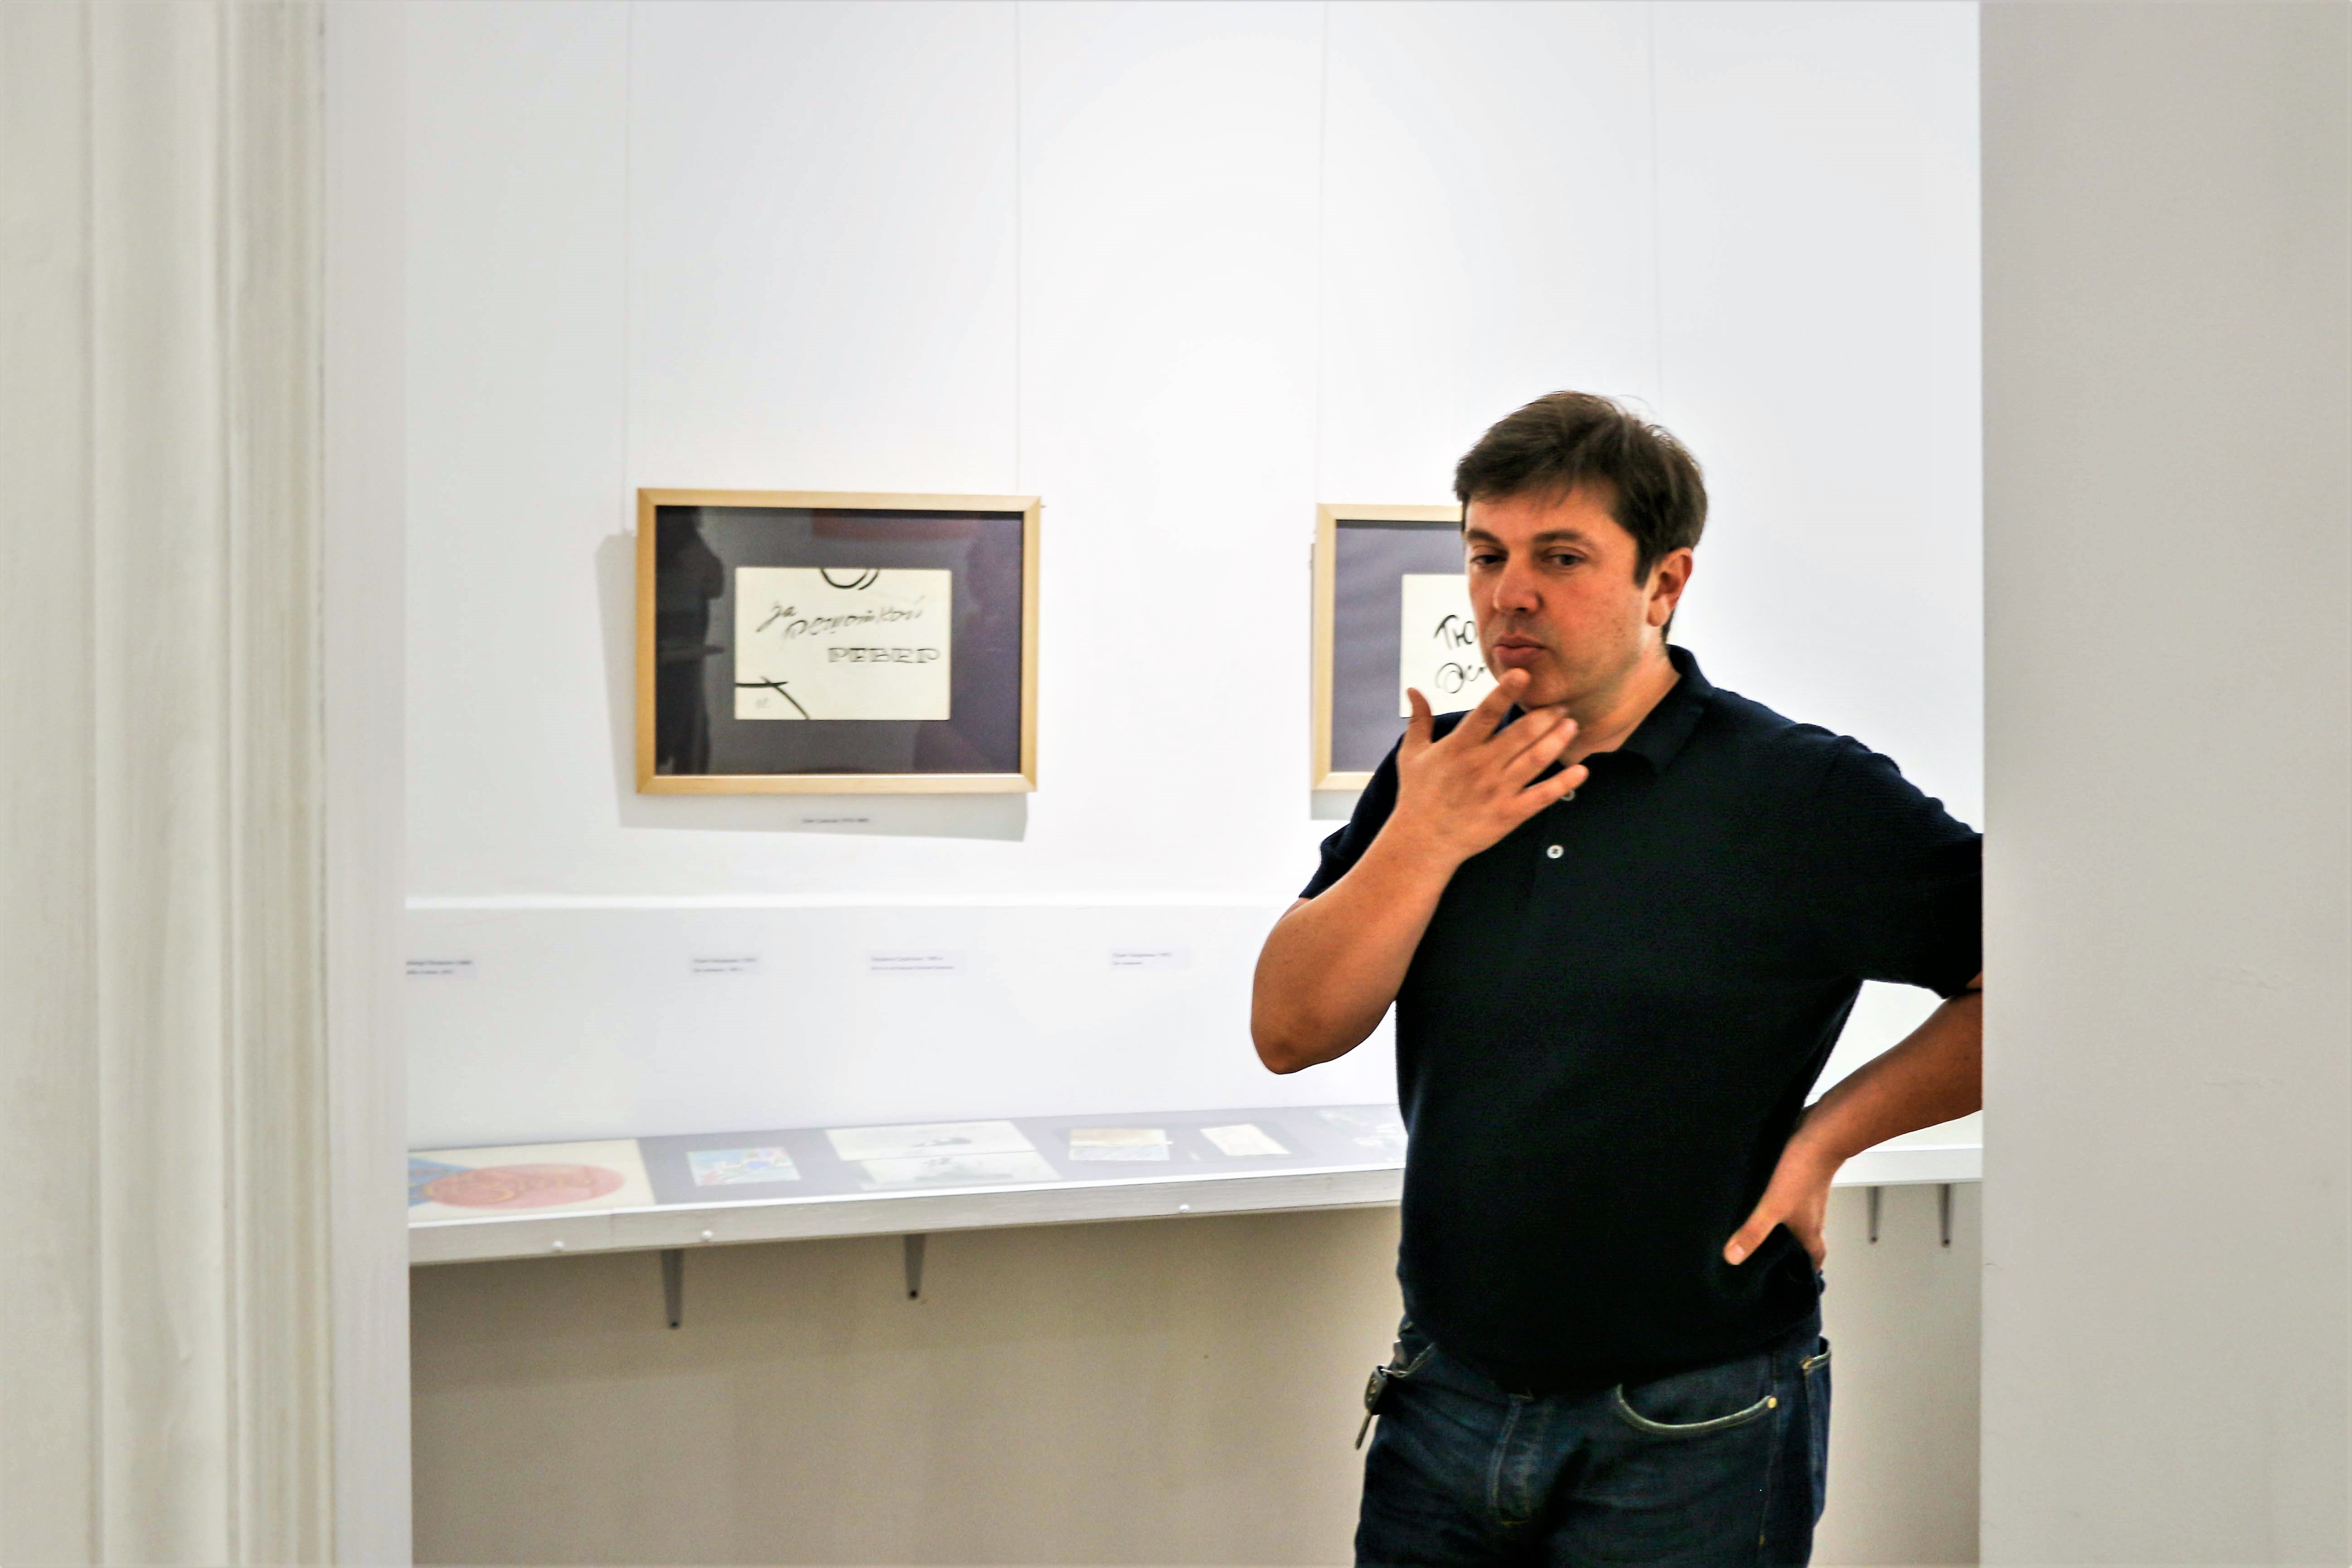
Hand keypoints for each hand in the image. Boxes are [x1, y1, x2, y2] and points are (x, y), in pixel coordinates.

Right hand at [1386, 669, 1588, 869]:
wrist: (1423, 842)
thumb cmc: (1417, 796)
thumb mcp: (1412, 754)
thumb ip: (1418, 720)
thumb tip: (1413, 689)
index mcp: (1459, 747)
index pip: (1486, 713)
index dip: (1505, 693)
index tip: (1523, 674)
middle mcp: (1481, 765)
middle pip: (1521, 733)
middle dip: (1545, 716)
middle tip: (1562, 704)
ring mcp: (1498, 790)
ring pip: (1536, 759)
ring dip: (1558, 740)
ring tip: (1572, 725)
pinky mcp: (1509, 813)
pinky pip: (1542, 795)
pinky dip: (1563, 783)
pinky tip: (1581, 770)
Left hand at [1724, 1128, 1837, 1269]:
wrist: (1819, 1133)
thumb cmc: (1803, 1171)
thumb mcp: (1773, 1206)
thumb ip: (1754, 1231)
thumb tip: (1733, 1258)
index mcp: (1810, 1230)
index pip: (1814, 1260)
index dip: (1807, 1274)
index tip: (1794, 1284)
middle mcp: (1811, 1216)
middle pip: (1804, 1241)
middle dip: (1788, 1253)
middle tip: (1766, 1261)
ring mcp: (1806, 1196)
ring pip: (1795, 1219)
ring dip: (1780, 1227)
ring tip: (1755, 1232)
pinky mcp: (1798, 1178)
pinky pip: (1788, 1197)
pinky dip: (1776, 1204)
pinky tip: (1756, 1200)